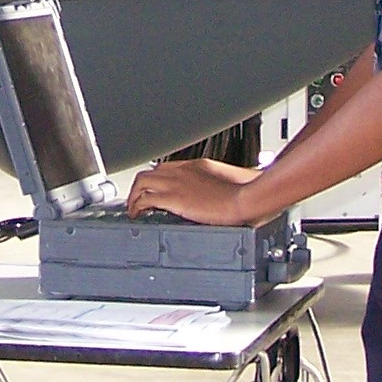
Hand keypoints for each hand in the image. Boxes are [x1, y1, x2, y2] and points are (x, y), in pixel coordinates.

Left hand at [126, 159, 263, 225]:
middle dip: (140, 187)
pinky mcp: (175, 199)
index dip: (157, 180)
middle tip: (137, 200)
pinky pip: (147, 200)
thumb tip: (219, 196)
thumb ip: (216, 186)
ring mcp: (177, 183)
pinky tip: (138, 215)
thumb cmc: (245, 190)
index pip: (167, 168)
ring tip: (134, 210)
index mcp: (196, 166)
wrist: (247, 196)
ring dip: (135, 196)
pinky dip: (138, 207)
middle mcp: (182, 171)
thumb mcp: (228, 182)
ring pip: (142, 182)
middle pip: (150, 172)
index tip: (154, 190)